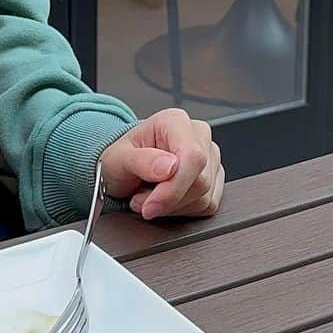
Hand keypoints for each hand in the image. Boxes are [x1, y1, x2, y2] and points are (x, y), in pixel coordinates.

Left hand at [101, 109, 223, 220]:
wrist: (121, 169)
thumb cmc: (122, 158)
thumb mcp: (118, 158)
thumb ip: (141, 161)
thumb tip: (169, 167)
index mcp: (176, 121)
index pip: (192, 157)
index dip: (174, 187)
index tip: (150, 205)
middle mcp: (198, 136)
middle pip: (200, 180)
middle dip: (167, 200)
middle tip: (140, 199)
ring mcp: (210, 158)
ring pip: (204, 196)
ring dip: (171, 207)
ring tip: (149, 196)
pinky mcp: (215, 180)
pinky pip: (206, 206)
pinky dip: (181, 211)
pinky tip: (165, 199)